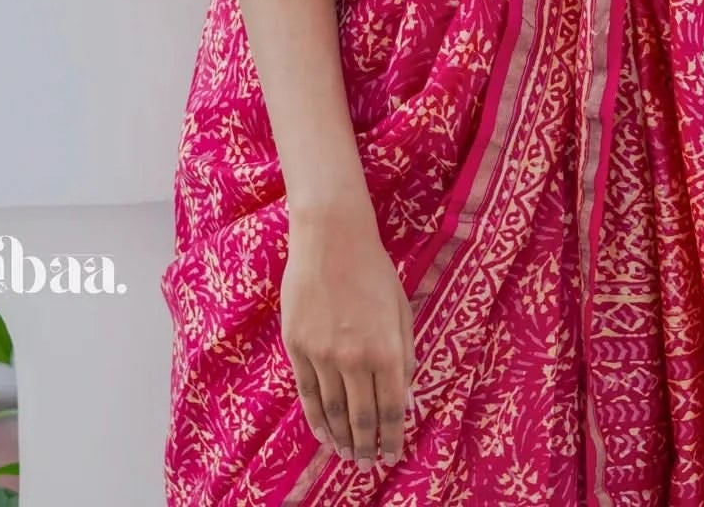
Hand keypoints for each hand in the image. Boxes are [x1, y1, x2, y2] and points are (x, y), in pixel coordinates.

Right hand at [282, 206, 415, 470]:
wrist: (332, 237)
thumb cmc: (373, 269)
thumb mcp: (401, 309)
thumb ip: (405, 354)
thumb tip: (405, 396)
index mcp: (387, 349)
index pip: (391, 409)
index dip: (391, 437)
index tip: (391, 454)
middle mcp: (355, 358)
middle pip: (361, 417)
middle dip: (366, 446)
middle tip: (366, 464)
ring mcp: (322, 354)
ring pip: (332, 410)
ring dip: (340, 438)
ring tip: (345, 455)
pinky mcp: (298, 346)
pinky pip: (306, 393)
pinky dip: (315, 418)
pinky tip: (322, 432)